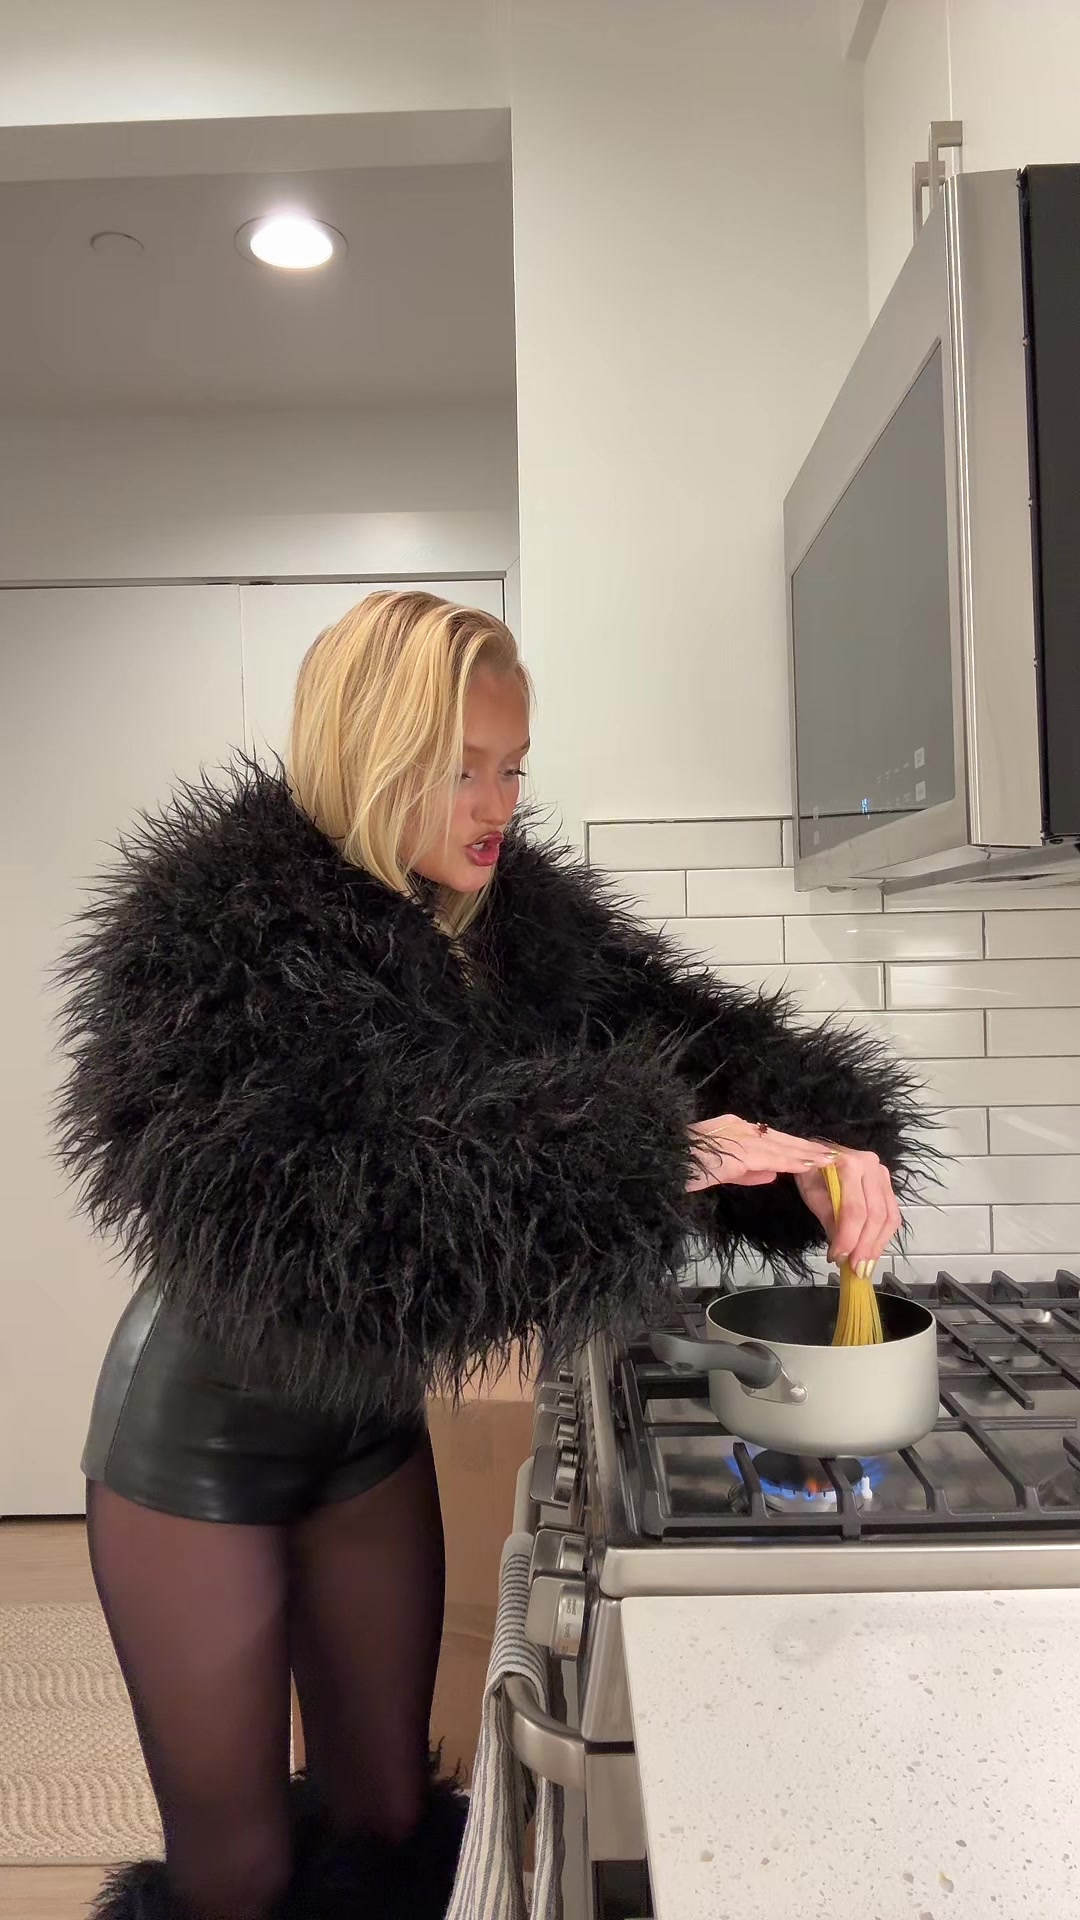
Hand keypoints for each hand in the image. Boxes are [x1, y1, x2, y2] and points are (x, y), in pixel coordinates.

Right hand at [686, 1115, 837, 1192]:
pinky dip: (790, 1161)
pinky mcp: (735, 1153)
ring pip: (779, 1146)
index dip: (793, 1145)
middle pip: (779, 1139)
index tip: (814, 1151)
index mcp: (731, 1129)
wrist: (655, 1159)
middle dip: (806, 1147)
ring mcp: (736, 1138)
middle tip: (832, 1154)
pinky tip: (808, 1166)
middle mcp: (737, 1127)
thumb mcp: (714, 1168)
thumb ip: (744, 1172)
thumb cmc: (676, 1164)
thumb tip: (772, 1175)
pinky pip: (769, 1158)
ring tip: (829, 1159)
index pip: (769, 1138)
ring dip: (805, 1153)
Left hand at [794, 1150, 901, 1267]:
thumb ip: (829, 1220)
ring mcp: (883, 1173)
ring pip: (889, 1217)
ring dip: (878, 1245)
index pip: (854, 1209)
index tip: (839, 1258)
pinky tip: (872, 1250)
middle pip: (875, 1215)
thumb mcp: (812, 1193)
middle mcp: (872, 1166)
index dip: (848, 1237)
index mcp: (849, 1165)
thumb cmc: (812, 1171)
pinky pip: (892, 1214)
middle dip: (865, 1246)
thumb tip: (843, 1251)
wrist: (821, 1150)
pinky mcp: (888, 1183)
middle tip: (856, 1268)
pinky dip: (883, 1235)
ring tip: (865, 1265)